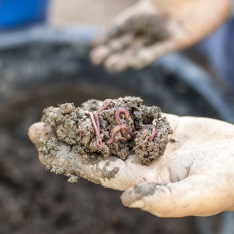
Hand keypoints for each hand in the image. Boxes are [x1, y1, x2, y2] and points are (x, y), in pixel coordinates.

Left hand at [29, 114, 233, 216]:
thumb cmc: (226, 181)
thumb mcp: (198, 196)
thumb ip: (163, 200)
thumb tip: (128, 200)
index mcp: (143, 179)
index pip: (96, 169)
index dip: (69, 159)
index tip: (44, 146)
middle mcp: (140, 160)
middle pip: (96, 148)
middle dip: (68, 138)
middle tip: (39, 125)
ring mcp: (149, 141)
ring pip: (111, 130)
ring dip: (85, 121)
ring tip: (60, 112)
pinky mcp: (162, 126)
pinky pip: (134, 116)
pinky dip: (114, 110)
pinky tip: (95, 105)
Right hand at [90, 0, 229, 72]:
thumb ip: (141, 5)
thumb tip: (127, 13)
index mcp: (144, 10)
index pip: (121, 25)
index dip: (107, 35)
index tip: (94, 45)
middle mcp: (151, 25)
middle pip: (127, 40)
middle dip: (111, 50)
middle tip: (96, 60)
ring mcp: (162, 34)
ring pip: (139, 49)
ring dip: (124, 58)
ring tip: (111, 66)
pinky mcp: (176, 41)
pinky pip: (159, 50)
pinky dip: (146, 57)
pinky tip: (134, 63)